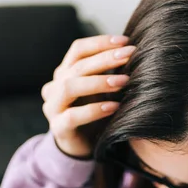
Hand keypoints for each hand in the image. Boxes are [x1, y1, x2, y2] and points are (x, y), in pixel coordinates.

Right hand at [41, 35, 134, 157]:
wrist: (82, 146)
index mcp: (64, 72)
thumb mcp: (103, 89)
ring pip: (69, 87)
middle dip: (105, 59)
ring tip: (124, 81)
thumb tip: (133, 51)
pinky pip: (72, 116)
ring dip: (99, 82)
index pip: (78, 49)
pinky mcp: (57, 128)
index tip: (125, 41)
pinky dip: (94, 110)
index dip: (100, 43)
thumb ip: (110, 72)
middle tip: (129, 55)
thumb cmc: (95, 112)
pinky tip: (114, 107)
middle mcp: (55, 86)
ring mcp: (53, 107)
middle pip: (77, 66)